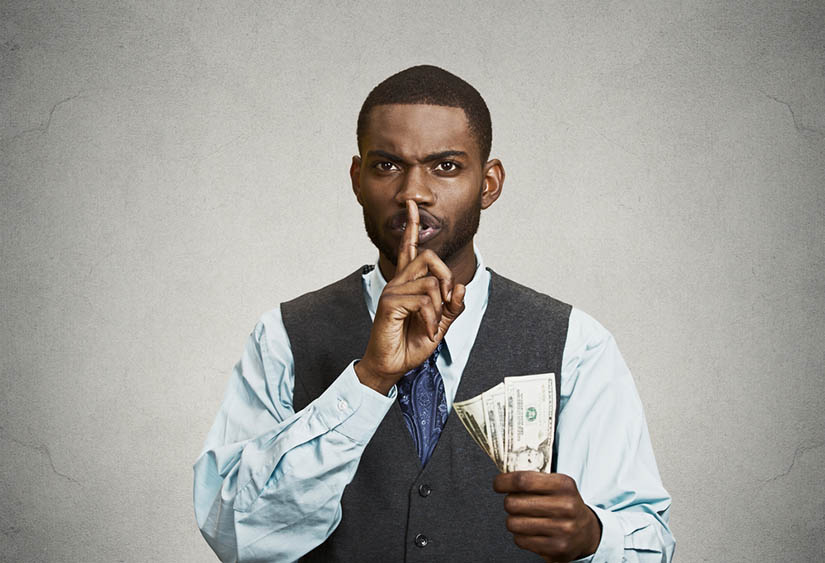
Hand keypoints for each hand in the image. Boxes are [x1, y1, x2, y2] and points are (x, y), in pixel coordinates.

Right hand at [355, 200, 465, 394]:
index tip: (412, 205)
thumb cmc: (411, 344)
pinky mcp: (390, 303)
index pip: (409, 248)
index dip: (412, 226)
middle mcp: (399, 281)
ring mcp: (393, 290)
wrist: (392, 366)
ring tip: (431, 325)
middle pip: (428, 257)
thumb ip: (452, 306)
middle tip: (446, 302)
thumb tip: (459, 286)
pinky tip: (427, 332)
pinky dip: (432, 319)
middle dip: (446, 277)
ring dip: (439, 308)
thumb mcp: (441, 324)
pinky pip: (423, 300)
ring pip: (430, 282)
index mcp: (408, 282)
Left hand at [493, 472, 601, 561]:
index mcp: (564, 485)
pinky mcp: (556, 548)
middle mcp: (565, 506)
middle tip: (516, 503)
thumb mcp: (557, 485)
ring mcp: (561, 529)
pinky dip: (520, 536)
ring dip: (513, 520)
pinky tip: (531, 531)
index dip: (504, 482)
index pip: (523, 480)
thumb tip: (504, 478)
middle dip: (509, 502)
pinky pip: (520, 540)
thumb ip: (534, 479)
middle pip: (514, 502)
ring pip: (514, 523)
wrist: (586, 533)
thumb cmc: (566, 506)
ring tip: (524, 518)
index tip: (498, 484)